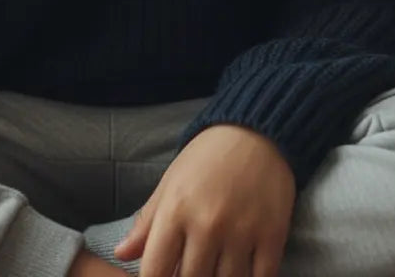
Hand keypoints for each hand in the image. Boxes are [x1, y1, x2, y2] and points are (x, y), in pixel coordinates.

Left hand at [113, 124, 296, 276]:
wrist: (256, 132)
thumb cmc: (206, 158)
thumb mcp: (170, 182)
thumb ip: (147, 222)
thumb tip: (122, 254)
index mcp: (175, 210)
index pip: (155, 271)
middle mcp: (206, 225)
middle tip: (191, 268)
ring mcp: (241, 233)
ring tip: (213, 268)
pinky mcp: (272, 236)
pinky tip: (241, 272)